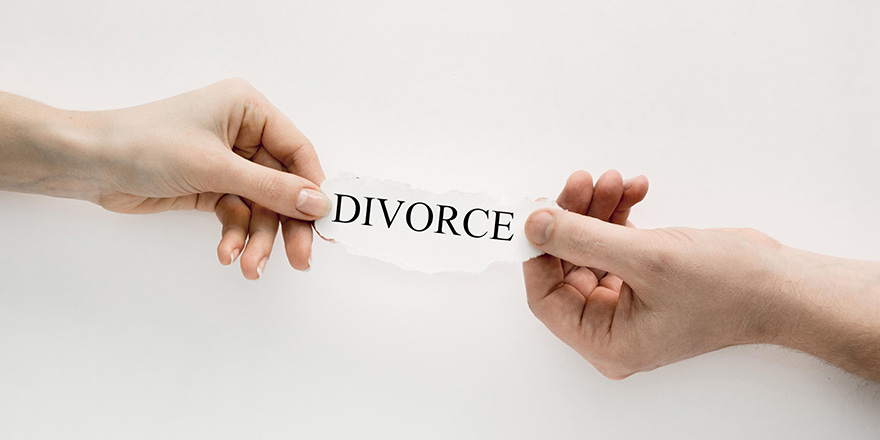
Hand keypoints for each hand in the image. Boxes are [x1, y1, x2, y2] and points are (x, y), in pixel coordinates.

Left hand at [0, 79, 326, 278]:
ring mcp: (227, 162)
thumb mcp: (216, 168)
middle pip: (282, 185)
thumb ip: (272, 188)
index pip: (297, 152)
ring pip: (260, 206)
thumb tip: (320, 204)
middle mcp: (243, 133)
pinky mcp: (211, 186)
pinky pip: (237, 214)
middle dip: (285, 224)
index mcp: (249, 110)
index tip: (320, 224)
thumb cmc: (148, 146)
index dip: (311, 189)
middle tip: (298, 260)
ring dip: (257, 238)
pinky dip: (235, 235)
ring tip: (250, 267)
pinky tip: (227, 253)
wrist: (89, 163)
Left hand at [523, 172, 879, 379]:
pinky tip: (636, 187)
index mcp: (605, 341)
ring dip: (598, 209)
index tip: (538, 210)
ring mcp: (626, 302)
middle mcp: (611, 327)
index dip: (539, 252)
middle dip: (575, 218)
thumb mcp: (646, 258)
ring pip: (590, 247)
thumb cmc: (727, 287)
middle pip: (567, 265)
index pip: (546, 297)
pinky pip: (614, 242)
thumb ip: (581, 239)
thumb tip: (532, 225)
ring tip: (617, 178)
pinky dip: (620, 214)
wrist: (782, 283)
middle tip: (582, 180)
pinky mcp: (642, 279)